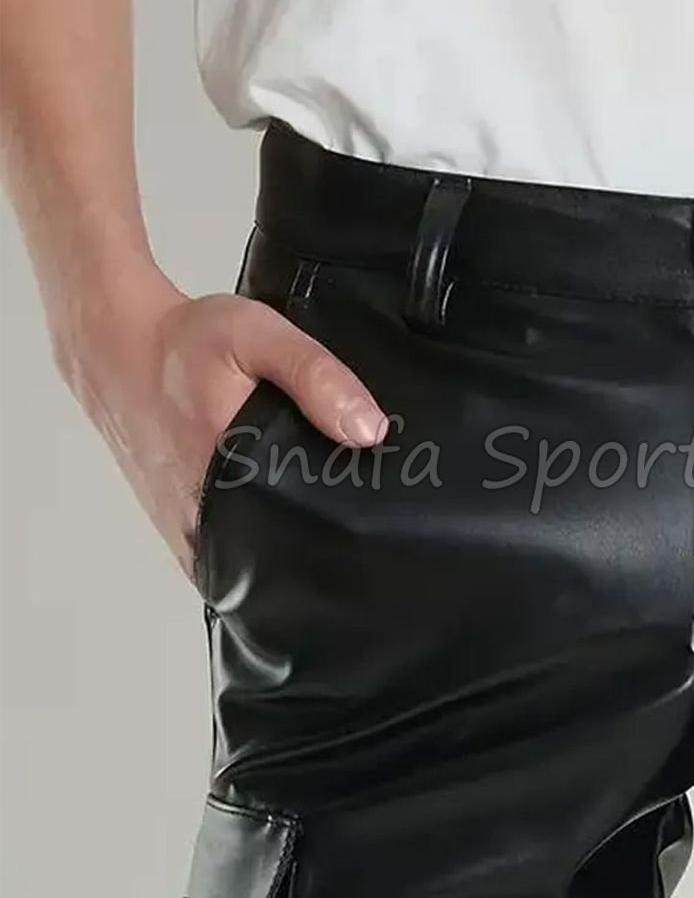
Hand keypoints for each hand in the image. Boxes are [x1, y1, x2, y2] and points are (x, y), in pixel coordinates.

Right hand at [58, 268, 386, 579]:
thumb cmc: (185, 343)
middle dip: (322, 537)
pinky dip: (256, 544)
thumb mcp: (258, 334)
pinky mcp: (180, 533)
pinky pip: (230, 558)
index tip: (371, 513)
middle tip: (350, 508)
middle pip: (283, 553)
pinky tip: (277, 515)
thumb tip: (368, 430)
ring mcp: (188, 531)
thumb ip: (316, 376)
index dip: (346, 525)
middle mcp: (204, 513)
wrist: (119, 351)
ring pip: (255, 563)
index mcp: (230, 470)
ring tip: (319, 513)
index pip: (305, 529)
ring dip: (288, 545)